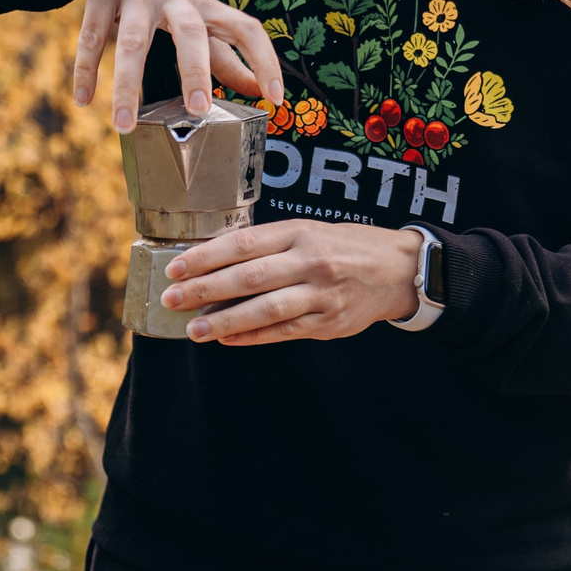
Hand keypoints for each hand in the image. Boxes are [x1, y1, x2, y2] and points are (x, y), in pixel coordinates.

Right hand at [72, 0, 284, 132]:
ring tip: (123, 124)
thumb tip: (255, 90)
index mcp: (202, 4)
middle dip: (195, 70)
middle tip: (198, 109)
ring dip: (127, 85)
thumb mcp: (194, 11)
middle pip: (190, 32)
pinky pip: (92, 34)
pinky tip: (84, 99)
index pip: (245, 29)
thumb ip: (223, 52)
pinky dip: (86, 68)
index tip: (276, 98)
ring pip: (134, 41)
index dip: (264, 61)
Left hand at [160, 218, 422, 345]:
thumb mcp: (308, 231)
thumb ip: (268, 245)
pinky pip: (284, 332)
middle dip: (205, 290)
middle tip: (172, 299)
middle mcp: (310, 261)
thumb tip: (214, 262)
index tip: (175, 268)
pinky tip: (227, 338)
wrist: (398, 269)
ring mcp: (321, 295)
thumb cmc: (343, 246)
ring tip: (194, 329)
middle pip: (249, 277)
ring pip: (265, 310)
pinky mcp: (328, 323)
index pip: (244, 242)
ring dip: (225, 320)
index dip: (206, 256)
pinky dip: (252, 336)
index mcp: (300, 232)